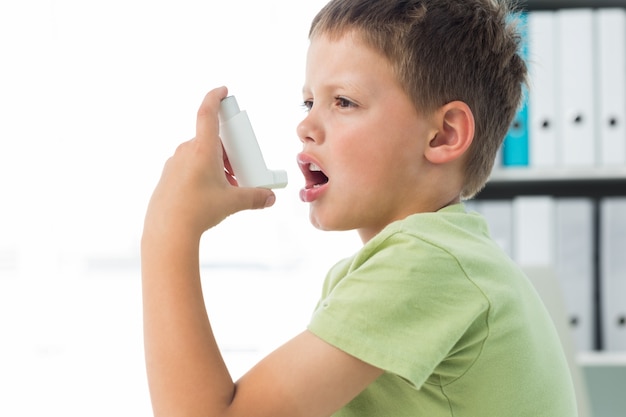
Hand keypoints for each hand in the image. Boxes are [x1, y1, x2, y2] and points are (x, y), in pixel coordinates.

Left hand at [143, 86, 275, 239]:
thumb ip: (255, 197)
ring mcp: (174, 164)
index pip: (207, 113)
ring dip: (216, 163)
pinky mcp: (168, 177)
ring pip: (199, 154)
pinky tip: (209, 194)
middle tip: (240, 167)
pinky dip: (202, 173)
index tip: (223, 91)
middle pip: (210, 139)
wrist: (168, 230)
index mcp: (202, 149)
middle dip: (227, 150)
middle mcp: (186, 151)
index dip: (215, 97)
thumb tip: (270, 198)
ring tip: (227, 186)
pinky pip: (188, 167)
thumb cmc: (198, 211)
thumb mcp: (232, 202)